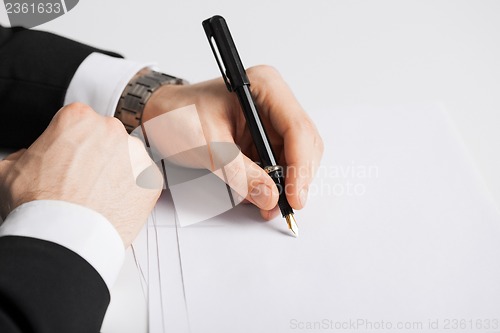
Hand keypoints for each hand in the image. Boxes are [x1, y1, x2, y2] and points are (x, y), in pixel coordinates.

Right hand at [0, 103, 161, 245]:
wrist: (64, 237)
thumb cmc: (39, 205)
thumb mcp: (9, 170)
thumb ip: (23, 154)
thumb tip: (27, 156)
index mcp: (78, 118)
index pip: (80, 123)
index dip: (72, 143)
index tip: (70, 159)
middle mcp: (111, 130)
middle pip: (106, 138)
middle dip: (97, 156)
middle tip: (83, 180)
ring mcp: (136, 154)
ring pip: (128, 158)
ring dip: (117, 172)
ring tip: (98, 195)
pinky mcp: (152, 178)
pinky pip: (144, 180)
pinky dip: (133, 190)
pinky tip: (114, 203)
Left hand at [143, 65, 322, 219]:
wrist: (161, 116)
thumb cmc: (177, 116)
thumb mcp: (206, 145)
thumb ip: (239, 172)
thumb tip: (270, 197)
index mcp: (264, 87)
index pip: (297, 128)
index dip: (300, 166)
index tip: (294, 197)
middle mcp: (274, 101)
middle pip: (304, 143)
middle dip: (296, 178)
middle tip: (284, 207)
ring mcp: (272, 120)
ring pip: (297, 156)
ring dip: (286, 184)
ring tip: (268, 205)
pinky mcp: (265, 137)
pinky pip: (281, 163)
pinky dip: (274, 182)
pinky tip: (261, 195)